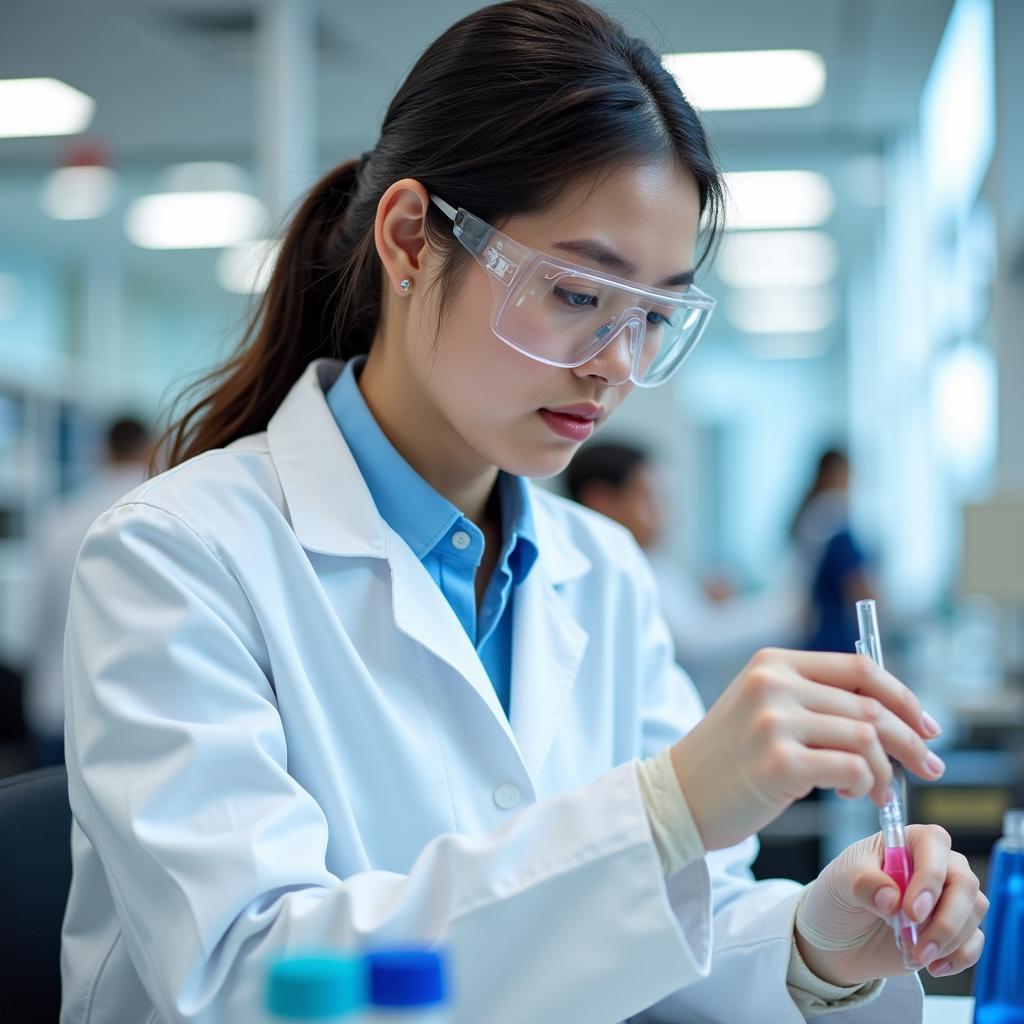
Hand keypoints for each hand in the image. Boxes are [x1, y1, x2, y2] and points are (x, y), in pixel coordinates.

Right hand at [669, 648, 943, 849]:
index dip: (902, 696)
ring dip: (885, 770)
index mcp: (773, 662)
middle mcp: (773, 683)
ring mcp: (774, 720)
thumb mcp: (764, 708)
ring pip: (866, 737)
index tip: (926, 724)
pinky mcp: (779, 762)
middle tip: (929, 767)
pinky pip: (853, 769)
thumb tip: (889, 711)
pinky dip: (865, 786)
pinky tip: (851, 796)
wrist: (679, 795)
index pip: (859, 666)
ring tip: (877, 792)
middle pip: (869, 704)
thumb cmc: (729, 759)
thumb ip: (813, 698)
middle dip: (910, 739)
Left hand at [795, 825, 987, 985]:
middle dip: (945, 918)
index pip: (934, 843)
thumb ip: (863, 884)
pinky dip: (959, 956)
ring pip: (973, 910)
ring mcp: (946, 897)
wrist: (837, 938)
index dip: (929, 876)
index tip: (911, 911)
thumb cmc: (839, 896)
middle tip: (916, 942)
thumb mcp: (839, 882)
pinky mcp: (953, 929)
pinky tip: (932, 966)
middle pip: (964, 882)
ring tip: (916, 954)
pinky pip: (975, 939)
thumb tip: (892, 898)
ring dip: (949, 939)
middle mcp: (934, 865)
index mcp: (906, 841)